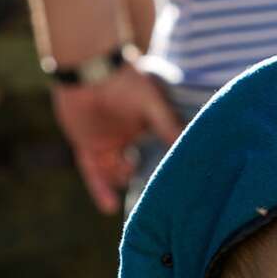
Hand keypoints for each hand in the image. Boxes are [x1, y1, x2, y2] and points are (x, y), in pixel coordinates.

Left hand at [50, 66, 181, 213]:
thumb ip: (168, 126)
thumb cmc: (125, 81)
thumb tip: (189, 147)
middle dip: (145, 181)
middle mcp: (128, 138)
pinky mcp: (87, 148)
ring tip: (134, 192)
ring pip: (116, 173)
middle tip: (156, 200)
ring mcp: (106, 144)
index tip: (179, 185)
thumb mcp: (152, 105)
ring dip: (123, 183)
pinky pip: (93, 173)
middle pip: (138, 167)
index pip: (159, 152)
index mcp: (145, 127)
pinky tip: (109, 207)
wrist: (89, 70)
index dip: (166, 167)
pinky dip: (100, 190)